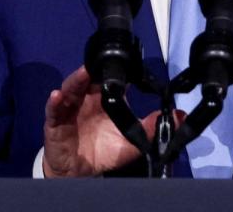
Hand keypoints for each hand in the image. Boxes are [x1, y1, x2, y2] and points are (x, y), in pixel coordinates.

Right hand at [42, 66, 159, 176]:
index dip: (116, 68)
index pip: (110, 78)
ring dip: (76, 80)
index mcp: (104, 99)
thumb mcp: (131, 141)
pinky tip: (57, 96)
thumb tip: (179, 117)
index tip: (127, 60)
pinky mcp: (55, 122)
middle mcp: (86, 99)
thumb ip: (153, 128)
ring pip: (71, 89)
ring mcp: (69, 108)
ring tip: (83, 73)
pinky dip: (54, 102)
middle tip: (104, 61)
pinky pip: (53, 110)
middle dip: (94, 69)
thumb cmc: (103, 151)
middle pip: (89, 78)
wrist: (78, 172)